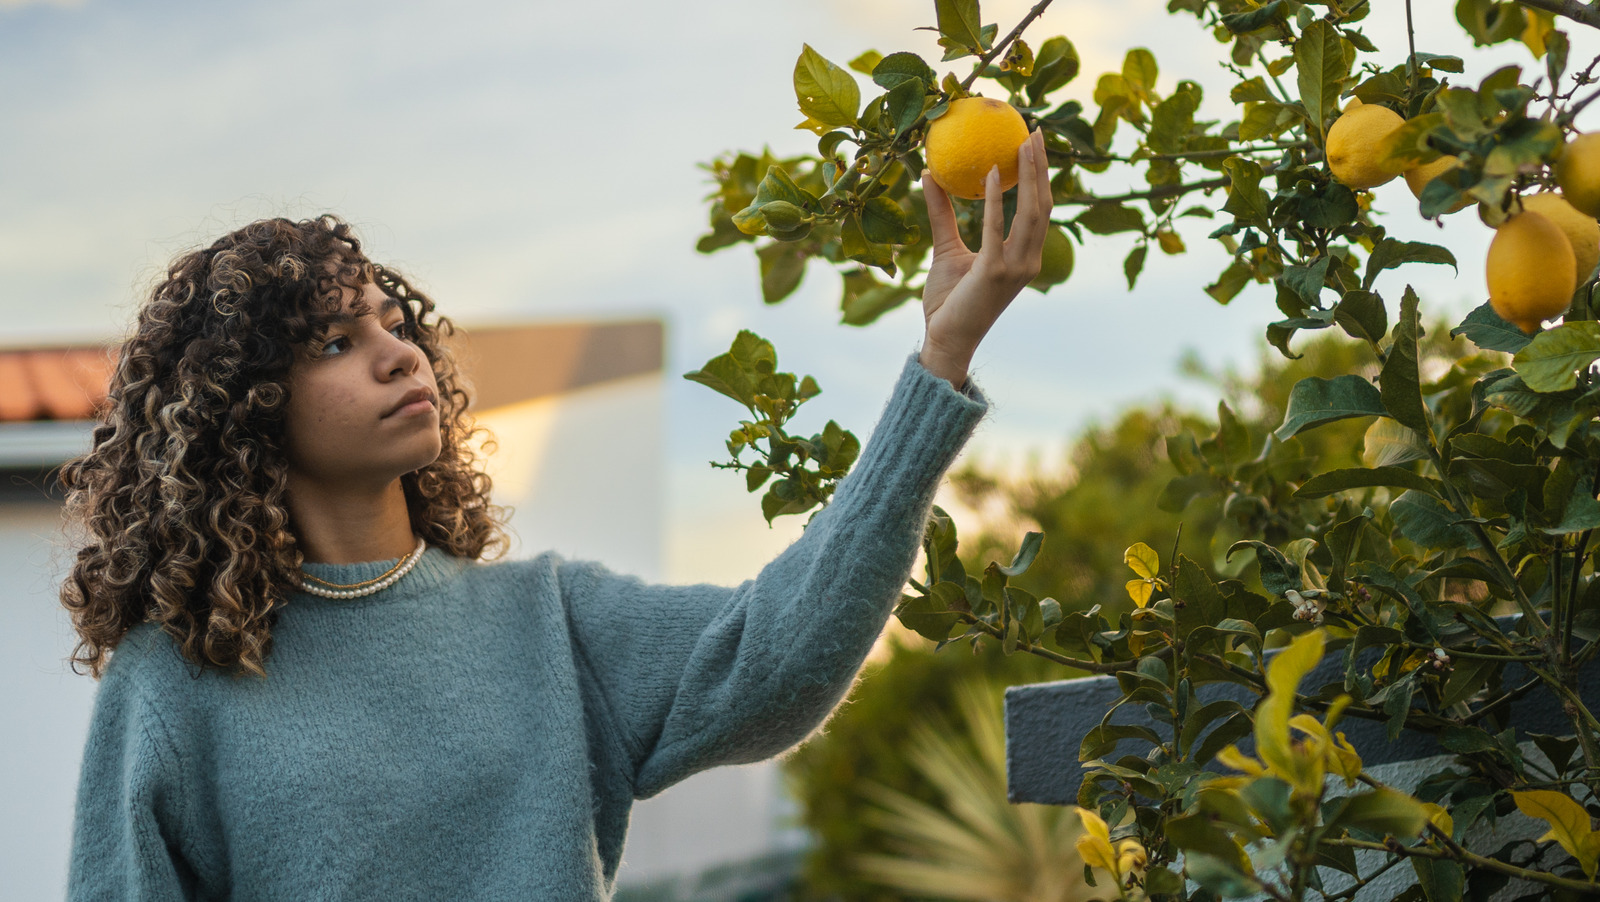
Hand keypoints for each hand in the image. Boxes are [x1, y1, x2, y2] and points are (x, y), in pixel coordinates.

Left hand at [918, 128, 1051, 387]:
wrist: (946, 339)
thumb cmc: (948, 301)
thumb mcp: (946, 249)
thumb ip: (942, 213)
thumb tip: (928, 175)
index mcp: (1024, 257)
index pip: (1040, 210)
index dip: (1041, 176)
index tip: (1033, 144)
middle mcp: (1028, 261)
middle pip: (1044, 205)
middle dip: (1042, 167)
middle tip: (1034, 132)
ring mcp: (1015, 267)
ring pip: (1032, 212)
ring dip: (1029, 175)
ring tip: (1022, 142)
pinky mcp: (995, 272)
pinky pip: (998, 228)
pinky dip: (998, 199)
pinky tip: (992, 172)